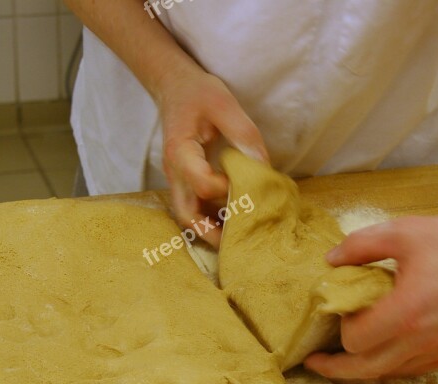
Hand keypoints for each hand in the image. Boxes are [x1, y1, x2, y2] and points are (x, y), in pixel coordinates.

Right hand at [156, 69, 268, 246]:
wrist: (174, 86)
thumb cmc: (197, 92)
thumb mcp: (224, 104)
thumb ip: (244, 134)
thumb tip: (263, 167)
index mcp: (181, 152)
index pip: (201, 184)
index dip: (226, 190)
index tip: (247, 181)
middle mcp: (174, 171)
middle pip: (186, 213)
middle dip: (211, 232)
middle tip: (239, 242)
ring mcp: (177, 178)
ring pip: (187, 215)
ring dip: (210, 229)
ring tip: (238, 236)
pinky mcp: (184, 179)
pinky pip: (193, 206)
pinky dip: (209, 218)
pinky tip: (231, 220)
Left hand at [303, 212, 437, 379]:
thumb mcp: (402, 232)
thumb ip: (360, 245)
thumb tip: (329, 261)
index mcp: (407, 312)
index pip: (356, 341)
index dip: (341, 329)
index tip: (339, 310)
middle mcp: (423, 340)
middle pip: (366, 370)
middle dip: (336, 368)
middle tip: (314, 361)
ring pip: (390, 373)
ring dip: (364, 367)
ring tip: (344, 356)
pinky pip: (412, 369)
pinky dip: (391, 363)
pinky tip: (381, 348)